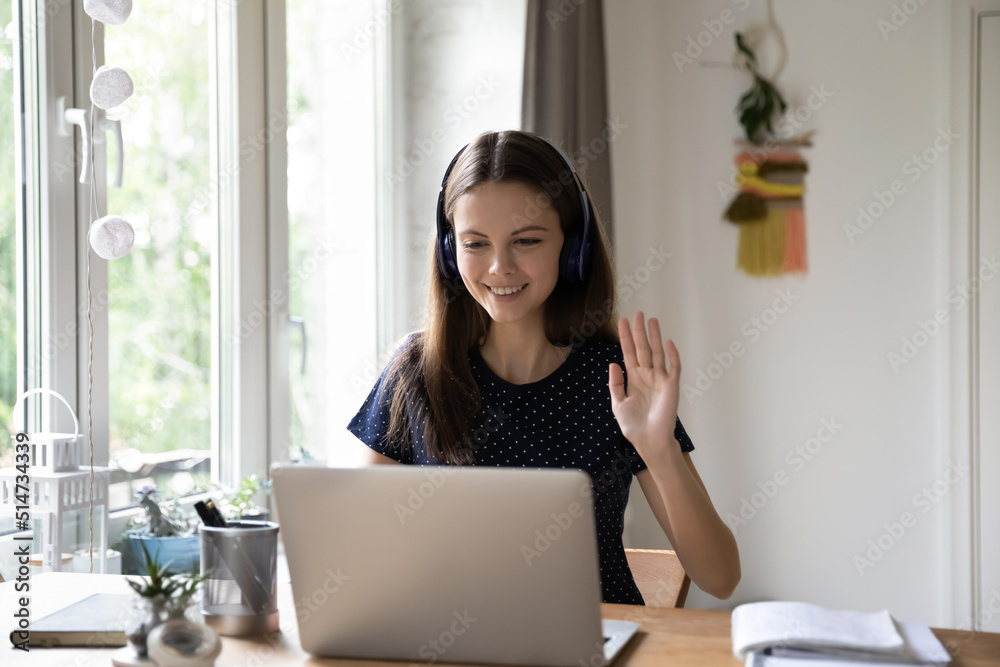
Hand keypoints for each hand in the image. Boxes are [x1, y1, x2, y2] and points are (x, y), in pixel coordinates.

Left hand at [608, 312, 681, 458]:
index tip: (622, 321)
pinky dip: (672, 355)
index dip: (625, 337)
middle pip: (643, 348)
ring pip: (657, 353)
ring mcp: (660, 380)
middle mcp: (647, 376)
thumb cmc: (634, 426)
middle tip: (638, 313)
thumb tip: (613, 363)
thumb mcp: (618, 404)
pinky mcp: (671, 386)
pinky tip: (668, 342)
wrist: (649, 441)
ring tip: (652, 320)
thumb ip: (615, 384)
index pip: (629, 353)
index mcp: (634, 379)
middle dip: (640, 331)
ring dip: (655, 337)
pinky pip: (673, 367)